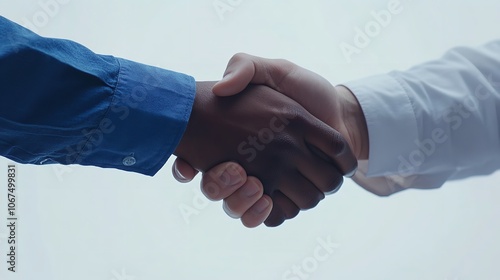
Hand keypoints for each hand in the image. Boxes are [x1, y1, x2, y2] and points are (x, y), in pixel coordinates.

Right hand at [174, 81, 356, 226]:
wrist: (340, 112)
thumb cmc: (305, 90)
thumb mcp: (272, 70)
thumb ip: (245, 67)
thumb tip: (219, 88)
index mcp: (234, 136)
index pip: (193, 157)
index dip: (183, 167)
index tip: (189, 165)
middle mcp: (245, 163)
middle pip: (215, 189)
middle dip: (220, 187)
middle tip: (237, 171)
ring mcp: (266, 182)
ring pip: (239, 207)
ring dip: (242, 201)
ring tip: (256, 184)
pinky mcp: (286, 196)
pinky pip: (267, 217)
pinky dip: (263, 213)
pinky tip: (269, 198)